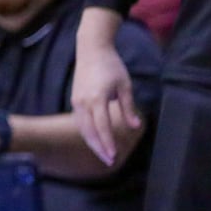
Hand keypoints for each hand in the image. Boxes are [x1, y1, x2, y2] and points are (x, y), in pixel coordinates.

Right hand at [71, 33, 141, 165]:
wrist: (91, 49)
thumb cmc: (111, 65)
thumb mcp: (125, 85)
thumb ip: (128, 107)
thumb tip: (135, 126)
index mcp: (97, 98)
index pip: (102, 127)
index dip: (108, 143)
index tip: (113, 156)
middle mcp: (84, 102)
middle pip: (89, 132)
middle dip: (99, 148)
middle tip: (109, 161)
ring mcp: (77, 101)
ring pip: (83, 128)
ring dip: (92, 142)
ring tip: (103, 153)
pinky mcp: (75, 100)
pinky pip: (80, 121)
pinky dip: (87, 132)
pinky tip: (95, 138)